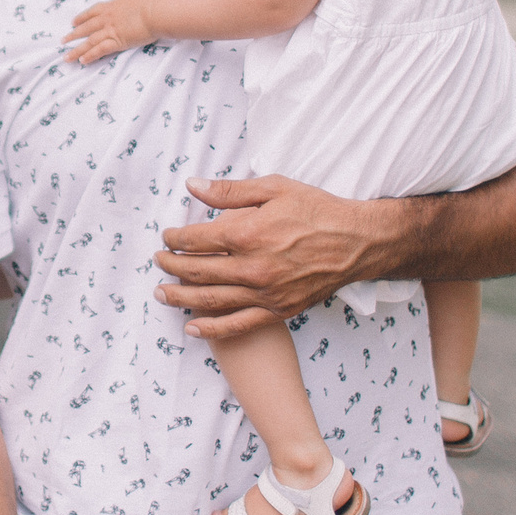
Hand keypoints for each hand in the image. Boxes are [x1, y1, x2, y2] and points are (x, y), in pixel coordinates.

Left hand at [62, 0, 158, 64]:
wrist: (157, 13)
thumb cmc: (148, 1)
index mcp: (110, 6)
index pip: (91, 13)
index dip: (81, 18)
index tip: (73, 22)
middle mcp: (107, 19)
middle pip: (86, 28)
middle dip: (74, 35)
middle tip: (63, 41)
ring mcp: (111, 31)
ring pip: (89, 42)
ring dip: (77, 49)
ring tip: (67, 57)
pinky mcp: (118, 42)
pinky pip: (100, 50)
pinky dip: (91, 56)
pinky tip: (82, 61)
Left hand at [154, 174, 385, 337]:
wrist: (357, 242)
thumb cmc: (317, 210)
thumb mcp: (274, 188)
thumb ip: (230, 190)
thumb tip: (193, 186)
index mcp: (248, 233)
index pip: (196, 239)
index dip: (175, 238)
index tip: (168, 237)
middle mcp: (253, 267)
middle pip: (196, 270)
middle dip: (171, 265)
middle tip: (158, 261)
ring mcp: (265, 293)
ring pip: (210, 299)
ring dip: (180, 296)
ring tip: (161, 293)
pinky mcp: (278, 311)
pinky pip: (238, 324)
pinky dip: (211, 328)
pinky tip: (191, 327)